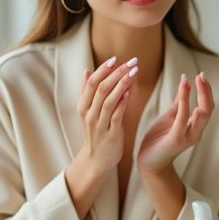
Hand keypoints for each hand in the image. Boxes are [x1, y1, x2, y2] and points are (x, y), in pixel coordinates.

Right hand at [76, 56, 136, 172]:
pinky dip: (122, 103)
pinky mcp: (111, 134)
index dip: (103, 70)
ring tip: (134, 72)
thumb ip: (88, 92)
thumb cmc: (96, 133)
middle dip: (117, 73)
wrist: (97, 160)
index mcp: (83, 106)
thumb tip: (86, 71)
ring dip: (122, 84)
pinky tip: (129, 92)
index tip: (115, 58)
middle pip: (101, 88)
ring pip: (109, 100)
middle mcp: (89, 114)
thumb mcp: (89, 112)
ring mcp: (99, 124)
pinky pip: (116, 116)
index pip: (92, 83)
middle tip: (131, 62)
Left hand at [137, 73, 213, 171]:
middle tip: (202, 75)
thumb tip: (185, 83)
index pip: (207, 107)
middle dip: (207, 91)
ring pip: (201, 114)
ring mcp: (187, 137)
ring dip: (199, 95)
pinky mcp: (176, 139)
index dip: (206, 91)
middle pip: (208, 109)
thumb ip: (179, 103)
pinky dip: (185, 101)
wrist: (148, 162)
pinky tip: (183, 88)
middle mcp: (196, 132)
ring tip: (194, 79)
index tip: (201, 75)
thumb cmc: (159, 139)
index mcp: (195, 127)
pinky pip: (183, 118)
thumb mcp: (170, 118)